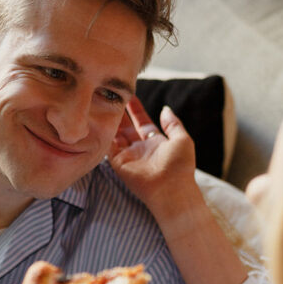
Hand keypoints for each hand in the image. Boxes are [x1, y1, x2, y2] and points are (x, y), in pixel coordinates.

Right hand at [109, 96, 196, 217]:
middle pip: (126, 126)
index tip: (130, 94)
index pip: (142, 121)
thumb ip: (173, 123)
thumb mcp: (182, 139)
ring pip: (115, 134)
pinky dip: (104, 134)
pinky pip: (108, 146)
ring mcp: (128, 156)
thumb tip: (165, 109)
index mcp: (156, 142)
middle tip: (111, 96)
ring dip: (110, 120)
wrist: (171, 189)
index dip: (136, 108)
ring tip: (103, 103)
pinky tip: (100, 119)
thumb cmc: (180, 166)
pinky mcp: (119, 163)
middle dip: (120, 112)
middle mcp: (140, 148)